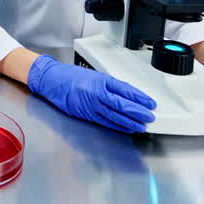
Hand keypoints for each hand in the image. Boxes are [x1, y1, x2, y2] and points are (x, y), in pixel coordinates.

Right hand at [28, 55, 155, 133]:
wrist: (52, 80)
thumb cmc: (71, 76)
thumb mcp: (94, 75)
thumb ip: (110, 85)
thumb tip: (128, 96)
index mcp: (101, 81)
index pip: (125, 90)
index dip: (140, 98)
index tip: (150, 103)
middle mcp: (97, 93)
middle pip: (122, 104)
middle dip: (138, 112)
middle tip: (150, 116)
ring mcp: (91, 105)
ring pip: (115, 116)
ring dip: (130, 122)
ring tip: (141, 125)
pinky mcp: (86, 114)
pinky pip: (105, 121)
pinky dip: (117, 126)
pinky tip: (126, 128)